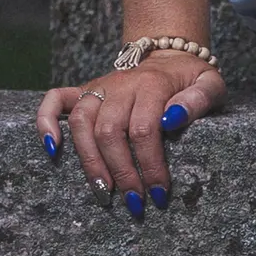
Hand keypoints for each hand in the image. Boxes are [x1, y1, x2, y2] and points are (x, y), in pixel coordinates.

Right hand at [36, 49, 224, 215]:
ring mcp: (99, 87)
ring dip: (90, 161)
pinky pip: (55, 100)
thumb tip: (173, 120)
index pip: (145, 129)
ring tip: (104, 192)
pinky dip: (46, 122)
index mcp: (152, 84)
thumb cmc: (190, 78)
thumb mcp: (210, 84)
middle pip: (110, 131)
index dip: (150, 164)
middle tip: (134, 202)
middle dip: (121, 172)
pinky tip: (51, 149)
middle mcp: (120, 84)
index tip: (159, 193)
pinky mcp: (84, 90)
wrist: (169, 54)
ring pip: (81, 123)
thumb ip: (199, 99)